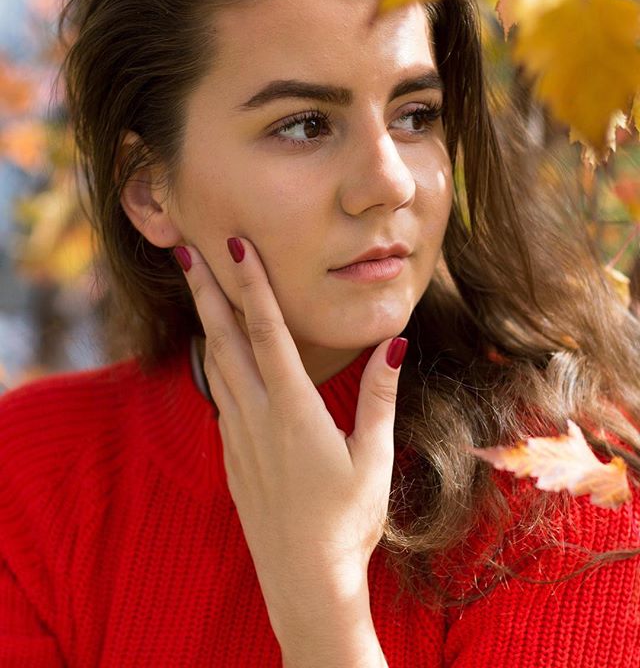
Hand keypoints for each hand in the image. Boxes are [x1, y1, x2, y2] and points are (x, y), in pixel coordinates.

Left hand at [174, 237, 407, 631]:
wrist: (304, 579)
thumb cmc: (347, 521)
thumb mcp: (374, 457)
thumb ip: (379, 396)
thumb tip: (394, 344)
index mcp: (294, 410)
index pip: (268, 332)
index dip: (251, 285)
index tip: (235, 246)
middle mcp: (257, 416)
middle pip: (225, 339)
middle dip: (208, 291)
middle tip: (189, 251)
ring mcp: (238, 435)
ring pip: (215, 364)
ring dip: (206, 321)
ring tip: (197, 287)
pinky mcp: (232, 454)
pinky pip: (219, 394)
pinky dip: (214, 360)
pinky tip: (215, 349)